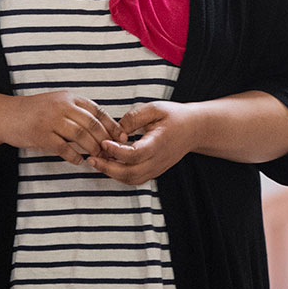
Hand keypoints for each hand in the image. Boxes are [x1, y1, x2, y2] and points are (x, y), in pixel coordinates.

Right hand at [0, 90, 118, 165]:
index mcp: (69, 97)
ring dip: (92, 149)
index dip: (112, 125)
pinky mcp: (41, 135)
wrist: (6, 115)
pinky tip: (79, 161)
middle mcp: (62, 106)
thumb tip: (105, 127)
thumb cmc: (36, 112)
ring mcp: (51, 120)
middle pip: (92, 124)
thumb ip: (78, 111)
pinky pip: (64, 148)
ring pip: (81, 136)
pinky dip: (74, 157)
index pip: (98, 111)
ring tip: (96, 157)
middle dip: (105, 140)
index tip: (122, 137)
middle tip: (111, 152)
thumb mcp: (58, 103)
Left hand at [88, 100, 203, 184]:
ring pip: (132, 179)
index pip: (135, 154)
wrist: (195, 129)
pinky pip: (135, 179)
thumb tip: (116, 129)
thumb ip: (134, 117)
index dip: (116, 151)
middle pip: (130, 173)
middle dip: (108, 168)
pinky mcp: (155, 171)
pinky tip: (110, 164)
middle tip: (92, 157)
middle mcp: (158, 159)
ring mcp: (157, 168)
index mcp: (158, 143)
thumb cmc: (175, 117)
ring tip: (97, 161)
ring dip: (112, 174)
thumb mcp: (155, 108)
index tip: (104, 142)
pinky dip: (120, 175)